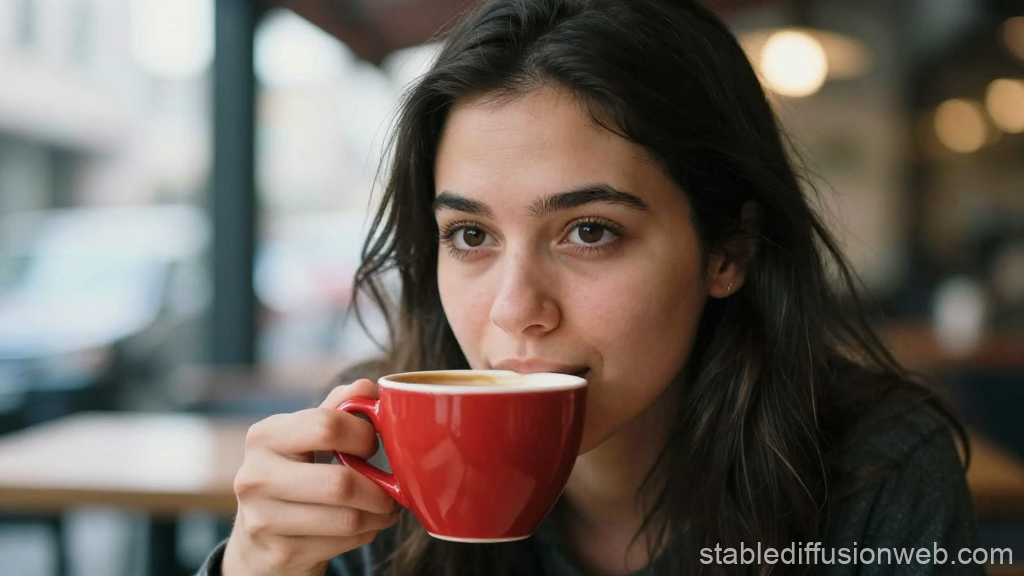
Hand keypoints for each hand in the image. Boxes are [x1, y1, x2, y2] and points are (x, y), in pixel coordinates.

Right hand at [222, 379, 398, 575]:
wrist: (256, 542)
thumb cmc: (291, 478)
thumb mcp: (302, 438)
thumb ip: (334, 409)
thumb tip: (367, 388)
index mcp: (264, 436)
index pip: (326, 425)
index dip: (363, 435)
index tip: (372, 444)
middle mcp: (255, 477)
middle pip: (340, 482)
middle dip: (378, 487)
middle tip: (391, 487)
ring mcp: (263, 520)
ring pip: (347, 518)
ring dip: (378, 513)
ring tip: (385, 507)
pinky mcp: (280, 553)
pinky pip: (344, 542)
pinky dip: (367, 533)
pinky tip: (366, 525)